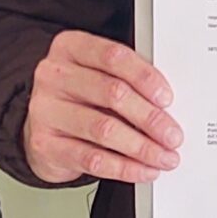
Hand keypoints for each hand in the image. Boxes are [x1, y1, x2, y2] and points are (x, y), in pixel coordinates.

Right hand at [24, 32, 180, 184]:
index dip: (145, 77)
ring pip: (103, 128)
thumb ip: (127, 81)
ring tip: (163, 156)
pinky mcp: (44, 144)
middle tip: (173, 135)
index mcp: (70, 48)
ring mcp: (45, 110)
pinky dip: (125, 167)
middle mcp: (54, 75)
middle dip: (150, 117)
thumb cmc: (80, 98)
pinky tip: (144, 169)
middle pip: (112, 93)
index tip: (167, 98)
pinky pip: (92, 159)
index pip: (113, 56)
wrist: (43, 129)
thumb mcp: (99, 76)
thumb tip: (166, 107)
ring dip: (142, 147)